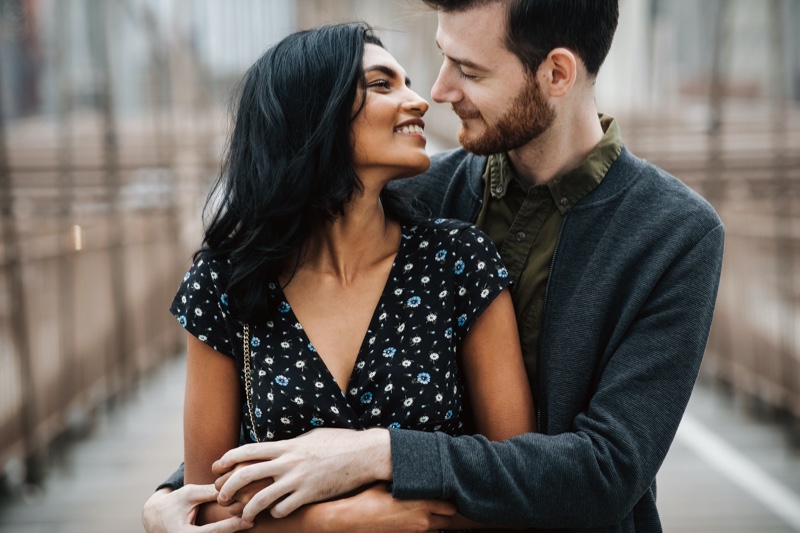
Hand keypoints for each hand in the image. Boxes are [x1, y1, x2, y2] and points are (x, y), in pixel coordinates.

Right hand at [142, 485, 251, 532]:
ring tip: (249, 521)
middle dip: (234, 531)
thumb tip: (232, 487)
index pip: (212, 532)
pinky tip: (238, 525)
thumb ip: (208, 492)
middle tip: (253, 521)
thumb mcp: (188, 494)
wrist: (155, 519)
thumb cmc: (173, 503)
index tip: (248, 520)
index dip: (231, 526)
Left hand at [212, 428, 390, 521]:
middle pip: (246, 474)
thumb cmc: (340, 442)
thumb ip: (290, 445)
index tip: (216, 468)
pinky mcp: (310, 495)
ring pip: (260, 498)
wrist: (364, 453)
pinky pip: (283, 509)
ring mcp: (298, 479)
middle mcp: (288, 461)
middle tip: (221, 498)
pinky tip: (278, 512)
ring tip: (244, 517)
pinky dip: (277, 513)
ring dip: (247, 510)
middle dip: (227, 487)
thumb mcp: (311, 437)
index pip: (248, 450)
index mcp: (287, 445)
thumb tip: (276, 449)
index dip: (227, 458)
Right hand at [328, 483, 456, 532]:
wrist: (352, 521)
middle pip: (448, 521)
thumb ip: (405, 479)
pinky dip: (420, 530)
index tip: (441, 494)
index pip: (450, 506)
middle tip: (435, 504)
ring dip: (432, 522)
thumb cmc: (368, 500)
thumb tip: (412, 468)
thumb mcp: (388, 483)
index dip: (447, 500)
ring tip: (421, 513)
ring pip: (436, 530)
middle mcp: (422, 522)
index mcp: (421, 505)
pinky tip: (409, 522)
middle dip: (443, 513)